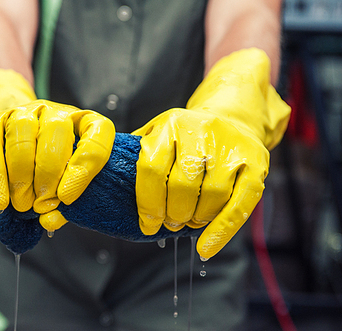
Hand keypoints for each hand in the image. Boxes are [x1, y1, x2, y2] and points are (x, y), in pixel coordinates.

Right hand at [0, 70, 114, 230]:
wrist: (6, 132)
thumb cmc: (43, 162)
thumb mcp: (62, 177)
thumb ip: (62, 200)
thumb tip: (51, 221)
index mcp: (82, 122)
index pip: (97, 132)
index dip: (84, 166)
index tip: (67, 197)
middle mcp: (54, 113)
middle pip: (56, 132)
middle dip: (48, 174)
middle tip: (42, 204)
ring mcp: (21, 113)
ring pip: (23, 136)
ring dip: (22, 176)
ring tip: (22, 203)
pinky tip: (1, 199)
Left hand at [132, 48, 290, 258]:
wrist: (233, 117)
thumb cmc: (187, 135)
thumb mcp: (157, 132)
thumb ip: (135, 153)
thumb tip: (109, 180)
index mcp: (169, 125)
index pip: (152, 169)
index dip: (147, 203)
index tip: (147, 223)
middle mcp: (200, 132)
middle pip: (182, 185)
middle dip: (172, 213)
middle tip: (170, 223)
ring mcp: (231, 146)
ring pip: (212, 195)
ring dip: (196, 219)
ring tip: (189, 222)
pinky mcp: (256, 162)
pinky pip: (240, 204)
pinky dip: (222, 231)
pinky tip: (206, 247)